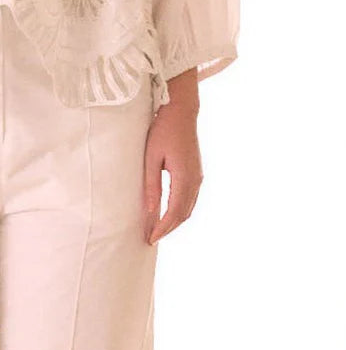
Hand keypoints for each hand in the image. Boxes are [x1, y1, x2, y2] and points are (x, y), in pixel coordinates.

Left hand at [143, 98, 202, 245]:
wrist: (182, 111)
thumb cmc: (163, 130)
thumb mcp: (152, 157)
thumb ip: (151, 184)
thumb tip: (151, 211)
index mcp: (185, 178)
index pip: (175, 213)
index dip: (163, 228)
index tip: (150, 239)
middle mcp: (196, 181)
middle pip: (184, 214)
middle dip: (168, 229)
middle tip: (151, 238)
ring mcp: (199, 177)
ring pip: (189, 208)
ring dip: (174, 221)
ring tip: (157, 229)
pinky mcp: (197, 172)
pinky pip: (190, 199)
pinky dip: (180, 210)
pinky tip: (168, 212)